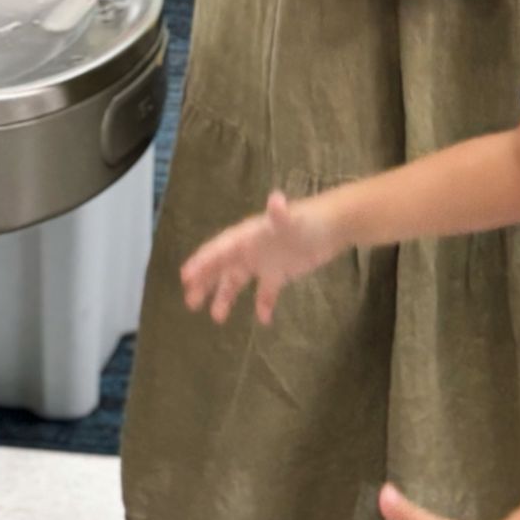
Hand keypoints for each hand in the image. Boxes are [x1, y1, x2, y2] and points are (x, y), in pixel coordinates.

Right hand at [181, 188, 338, 324]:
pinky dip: (263, 304)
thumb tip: (275, 200)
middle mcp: (252, 249)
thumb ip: (280, 214)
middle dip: (205, 282)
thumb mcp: (292, 219)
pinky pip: (266, 292)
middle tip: (190, 301)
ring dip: (226, 297)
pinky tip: (264, 320)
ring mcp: (265, 261)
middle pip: (223, 266)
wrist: (334, 226)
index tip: (185, 276)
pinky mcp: (281, 272)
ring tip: (217, 317)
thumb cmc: (309, 221)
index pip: (220, 249)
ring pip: (239, 281)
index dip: (202, 261)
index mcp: (248, 236)